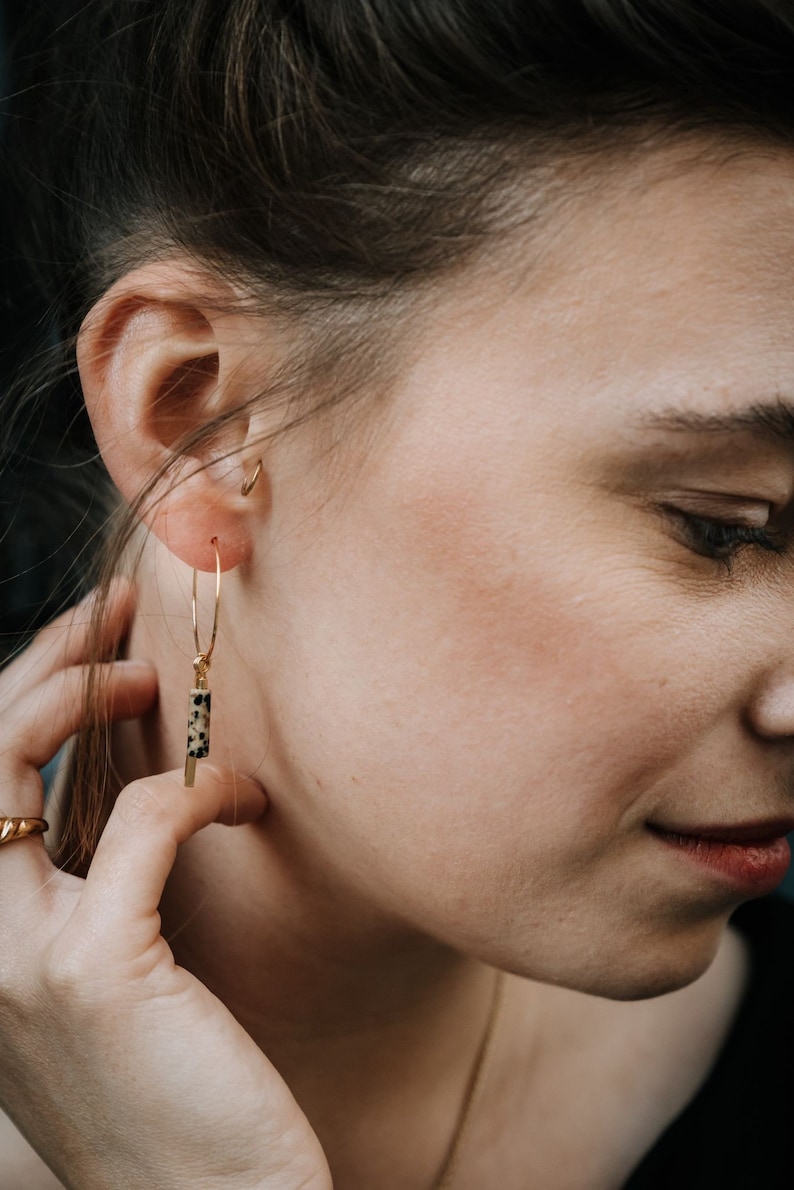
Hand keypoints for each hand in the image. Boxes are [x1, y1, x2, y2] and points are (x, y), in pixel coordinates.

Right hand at [0, 585, 331, 1189]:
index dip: (20, 692)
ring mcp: (14, 959)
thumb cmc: (182, 1095)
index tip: (90, 637)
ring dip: (79, 696)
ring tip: (147, 676)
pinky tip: (245, 800)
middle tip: (116, 611)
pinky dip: (197, 789)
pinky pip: (141, 823)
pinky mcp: (93, 970)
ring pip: (6, 767)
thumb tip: (137, 784)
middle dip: (37, 663)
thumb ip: (98, 893)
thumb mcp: (116, 984)